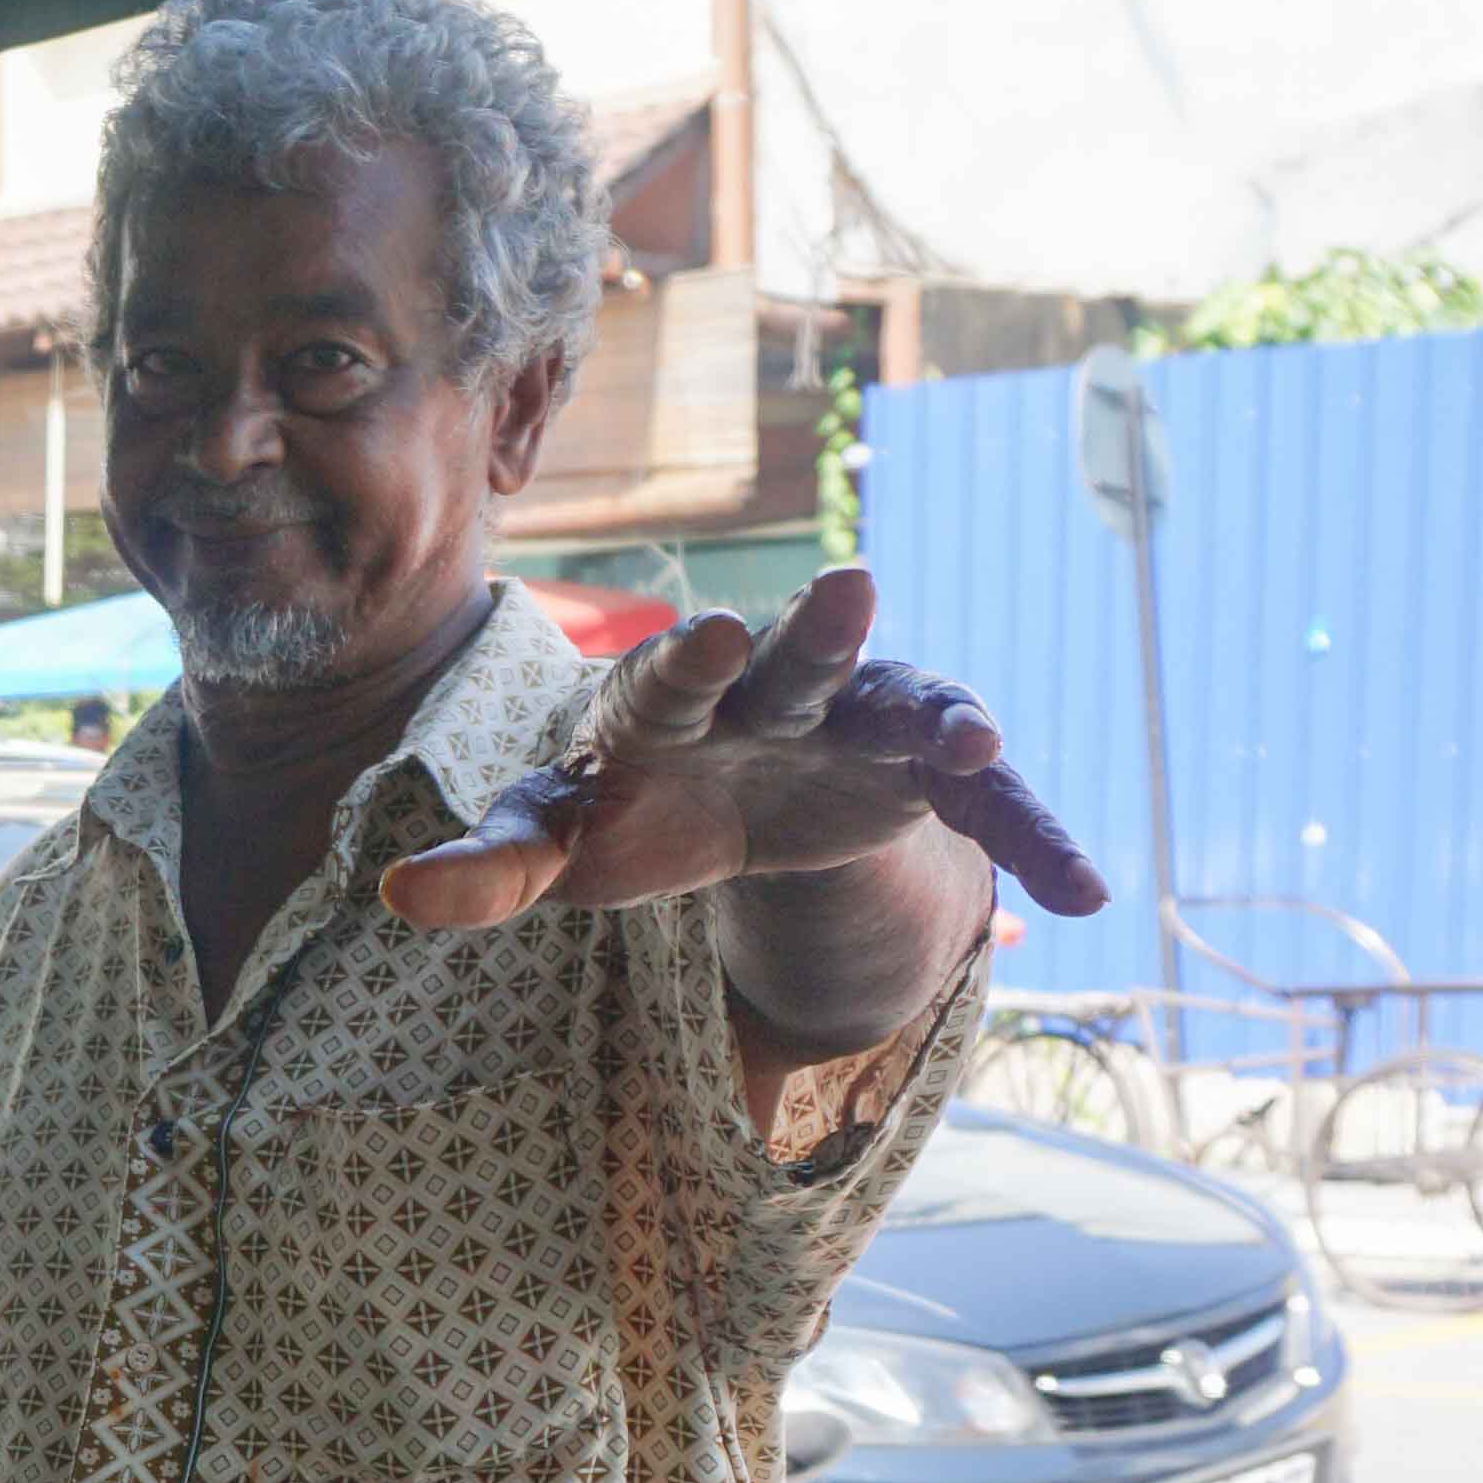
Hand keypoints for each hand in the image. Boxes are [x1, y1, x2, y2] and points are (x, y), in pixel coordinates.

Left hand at [382, 565, 1108, 927]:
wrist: (718, 807)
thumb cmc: (624, 811)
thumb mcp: (558, 846)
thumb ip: (492, 865)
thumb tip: (396, 895)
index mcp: (672, 702)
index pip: (671, 677)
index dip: (685, 659)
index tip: (701, 632)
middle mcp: (773, 694)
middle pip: (796, 659)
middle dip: (820, 633)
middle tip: (849, 587)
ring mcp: (856, 728)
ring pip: (902, 709)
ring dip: (939, 719)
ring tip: (973, 741)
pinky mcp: (919, 778)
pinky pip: (985, 810)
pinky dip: (1032, 841)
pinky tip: (1085, 894)